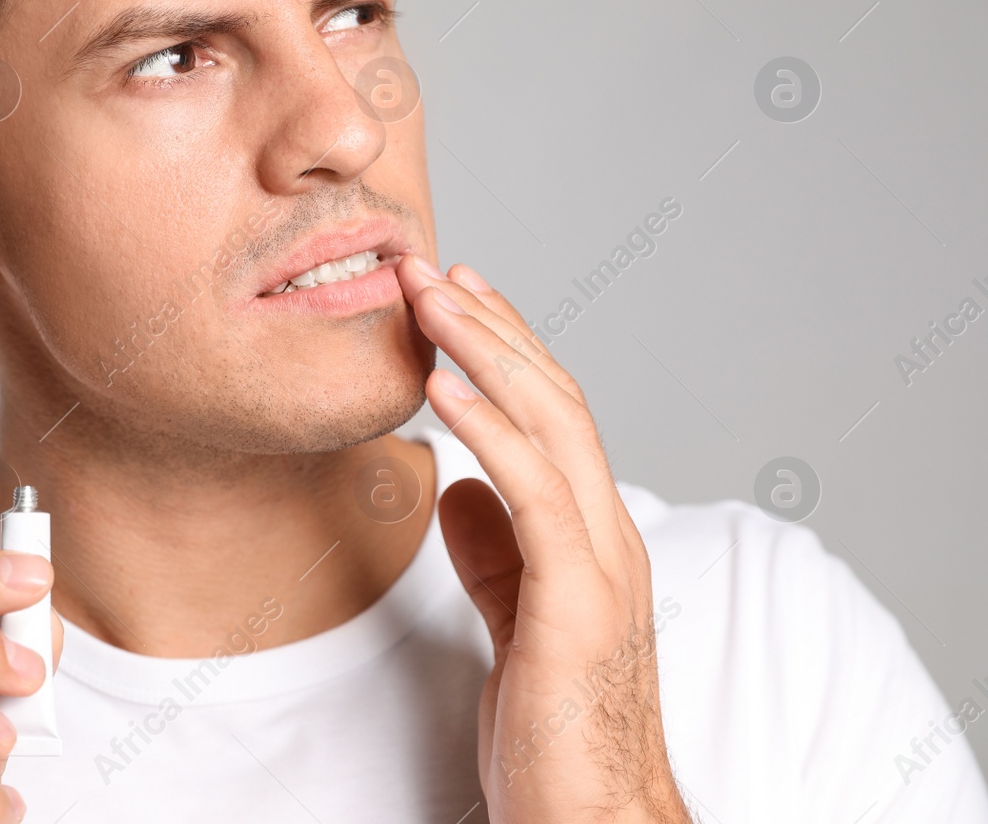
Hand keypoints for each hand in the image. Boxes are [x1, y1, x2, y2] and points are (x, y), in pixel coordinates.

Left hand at [397, 254, 689, 823]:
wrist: (592, 822)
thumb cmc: (557, 734)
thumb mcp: (515, 623)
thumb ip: (497, 555)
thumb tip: (457, 490)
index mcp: (593, 539)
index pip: (554, 417)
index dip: (505, 350)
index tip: (455, 298)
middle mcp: (608, 537)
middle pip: (557, 401)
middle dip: (491, 327)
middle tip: (431, 269)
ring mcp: (601, 566)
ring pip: (553, 427)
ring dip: (485, 352)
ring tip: (429, 297)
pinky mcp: (578, 603)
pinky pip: (535, 493)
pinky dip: (488, 429)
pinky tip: (442, 386)